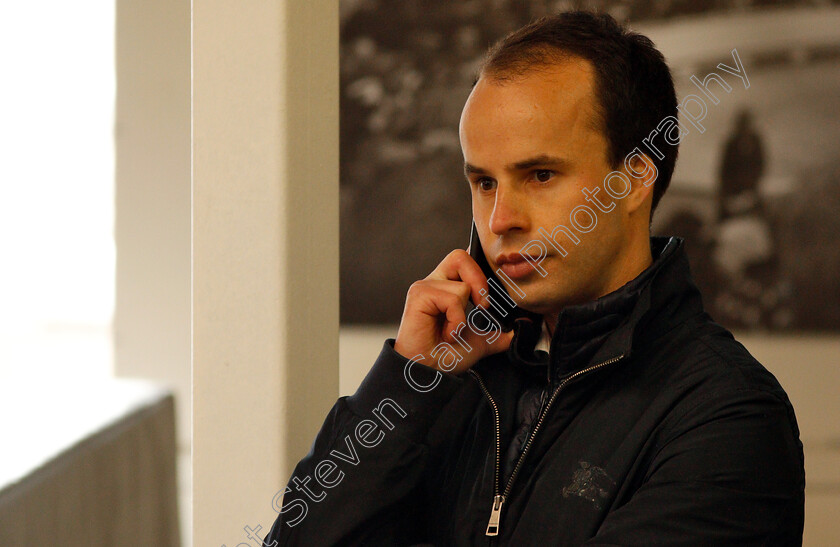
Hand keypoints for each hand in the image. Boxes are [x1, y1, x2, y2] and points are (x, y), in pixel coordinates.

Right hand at [394, 249, 513, 373]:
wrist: (427, 373)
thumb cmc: (444, 356)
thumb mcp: (478, 343)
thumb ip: (496, 334)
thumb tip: (516, 332)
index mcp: (446, 287)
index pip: (466, 262)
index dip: (480, 268)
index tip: (489, 296)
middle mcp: (435, 282)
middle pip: (461, 256)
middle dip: (479, 280)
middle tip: (483, 307)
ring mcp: (425, 287)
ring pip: (462, 285)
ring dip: (464, 314)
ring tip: (454, 331)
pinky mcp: (419, 295)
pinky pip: (452, 299)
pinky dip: (456, 320)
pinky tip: (447, 334)